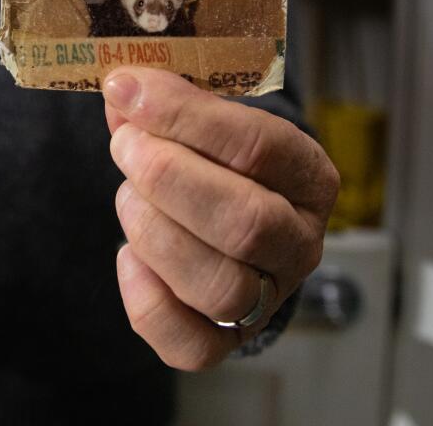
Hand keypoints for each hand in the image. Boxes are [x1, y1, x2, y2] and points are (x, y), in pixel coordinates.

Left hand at [103, 68, 338, 369]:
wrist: (225, 219)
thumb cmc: (216, 161)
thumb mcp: (206, 122)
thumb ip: (169, 104)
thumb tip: (123, 88)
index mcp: (309, 177)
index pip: (262, 147)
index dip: (188, 117)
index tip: (129, 89)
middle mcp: (300, 243)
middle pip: (246, 223)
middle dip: (169, 178)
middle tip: (124, 145)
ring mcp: (268, 299)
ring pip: (221, 287)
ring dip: (155, 232)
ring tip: (127, 196)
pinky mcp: (226, 341)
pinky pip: (190, 344)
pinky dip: (146, 298)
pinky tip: (128, 255)